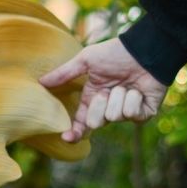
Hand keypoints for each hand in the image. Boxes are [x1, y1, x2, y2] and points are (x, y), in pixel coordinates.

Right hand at [40, 38, 167, 142]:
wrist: (146, 50)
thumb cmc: (116, 53)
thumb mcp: (86, 60)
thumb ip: (64, 74)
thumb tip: (40, 82)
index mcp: (93, 100)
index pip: (81, 123)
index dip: (74, 132)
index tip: (67, 137)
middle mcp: (108, 109)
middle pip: (96, 122)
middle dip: (100, 104)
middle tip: (107, 89)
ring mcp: (126, 112)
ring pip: (114, 117)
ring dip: (119, 97)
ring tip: (127, 84)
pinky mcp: (144, 113)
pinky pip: (132, 114)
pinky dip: (133, 99)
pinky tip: (139, 89)